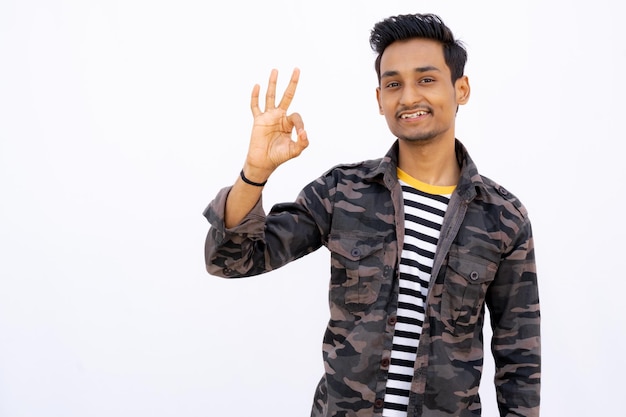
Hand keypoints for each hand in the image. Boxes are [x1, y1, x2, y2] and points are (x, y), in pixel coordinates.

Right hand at [243, 68, 308, 182]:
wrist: (263, 163)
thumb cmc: (279, 156)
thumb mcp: (295, 151)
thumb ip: (303, 142)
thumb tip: (304, 132)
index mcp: (289, 123)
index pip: (296, 116)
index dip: (300, 124)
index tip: (300, 134)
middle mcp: (279, 117)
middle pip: (286, 96)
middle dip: (292, 83)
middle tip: (296, 69)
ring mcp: (268, 117)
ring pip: (271, 96)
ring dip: (273, 83)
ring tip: (275, 70)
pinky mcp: (258, 120)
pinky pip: (255, 106)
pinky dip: (255, 97)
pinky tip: (257, 86)